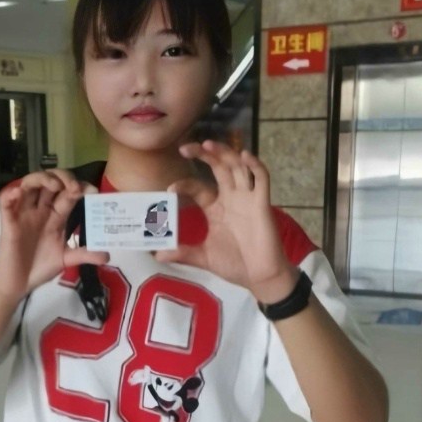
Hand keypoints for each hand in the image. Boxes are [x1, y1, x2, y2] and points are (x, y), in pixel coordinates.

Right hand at [0, 169, 108, 298]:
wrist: (19, 284)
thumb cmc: (39, 267)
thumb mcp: (66, 259)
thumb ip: (84, 255)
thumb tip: (107, 256)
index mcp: (55, 216)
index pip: (68, 193)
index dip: (80, 187)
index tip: (92, 191)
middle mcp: (40, 210)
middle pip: (50, 182)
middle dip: (63, 178)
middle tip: (75, 187)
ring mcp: (24, 214)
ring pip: (29, 184)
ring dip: (42, 179)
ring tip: (54, 185)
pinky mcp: (9, 222)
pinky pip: (6, 202)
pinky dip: (11, 193)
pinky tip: (19, 192)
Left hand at [162, 140, 296, 302]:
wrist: (260, 277)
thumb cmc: (235, 264)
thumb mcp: (204, 257)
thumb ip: (183, 253)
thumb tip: (158, 255)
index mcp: (216, 208)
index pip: (198, 187)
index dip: (185, 185)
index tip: (170, 189)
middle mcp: (231, 197)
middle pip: (218, 167)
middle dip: (204, 154)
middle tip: (185, 147)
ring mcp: (247, 198)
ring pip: (238, 166)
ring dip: (225, 152)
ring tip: (208, 143)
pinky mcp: (262, 204)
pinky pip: (262, 178)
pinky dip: (255, 165)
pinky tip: (245, 156)